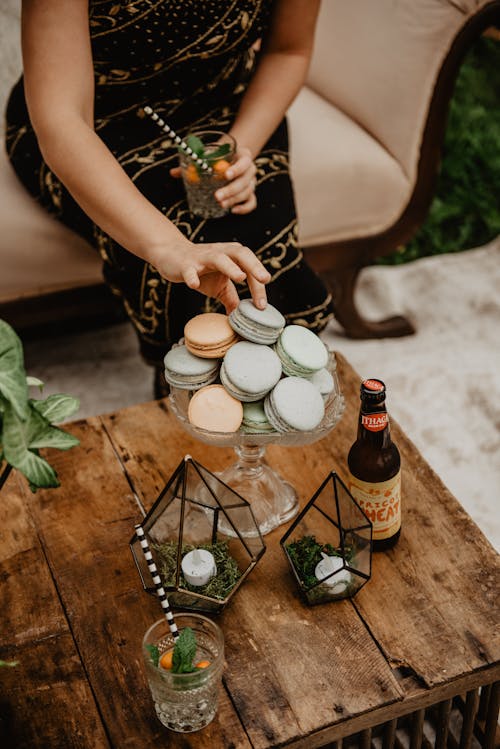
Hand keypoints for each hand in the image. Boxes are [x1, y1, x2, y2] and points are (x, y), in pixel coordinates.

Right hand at [154, 237, 269, 312]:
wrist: (171, 255)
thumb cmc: (201, 269)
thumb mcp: (219, 285)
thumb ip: (232, 299)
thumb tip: (242, 320)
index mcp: (232, 257)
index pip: (250, 268)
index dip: (258, 286)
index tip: (262, 306)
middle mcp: (220, 253)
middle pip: (241, 254)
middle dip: (254, 266)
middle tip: (265, 279)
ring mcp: (202, 258)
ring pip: (218, 258)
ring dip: (230, 267)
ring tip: (240, 277)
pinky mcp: (185, 264)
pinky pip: (189, 270)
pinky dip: (192, 276)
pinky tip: (194, 285)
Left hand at [169, 145, 256, 214]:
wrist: (229, 158)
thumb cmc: (217, 156)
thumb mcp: (208, 156)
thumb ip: (193, 163)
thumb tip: (173, 173)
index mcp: (243, 155)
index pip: (245, 161)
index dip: (237, 169)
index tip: (226, 175)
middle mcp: (250, 169)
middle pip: (246, 180)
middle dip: (231, 190)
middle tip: (217, 196)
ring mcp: (251, 182)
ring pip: (247, 192)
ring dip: (234, 199)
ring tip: (221, 204)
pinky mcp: (250, 193)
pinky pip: (251, 202)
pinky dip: (244, 208)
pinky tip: (233, 210)